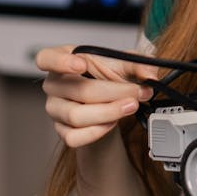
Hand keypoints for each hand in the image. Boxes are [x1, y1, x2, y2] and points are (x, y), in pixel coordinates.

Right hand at [38, 44, 156, 148]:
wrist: (108, 100)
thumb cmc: (108, 76)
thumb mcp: (123, 64)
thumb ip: (138, 64)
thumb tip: (150, 74)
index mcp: (62, 59)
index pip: (46, 58)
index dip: (61, 61)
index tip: (81, 63)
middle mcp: (54, 84)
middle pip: (79, 90)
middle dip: (114, 92)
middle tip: (138, 92)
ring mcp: (55, 108)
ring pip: (77, 116)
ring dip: (110, 112)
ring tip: (131, 106)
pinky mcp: (61, 130)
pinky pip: (75, 137)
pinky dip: (98, 131)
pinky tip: (113, 122)